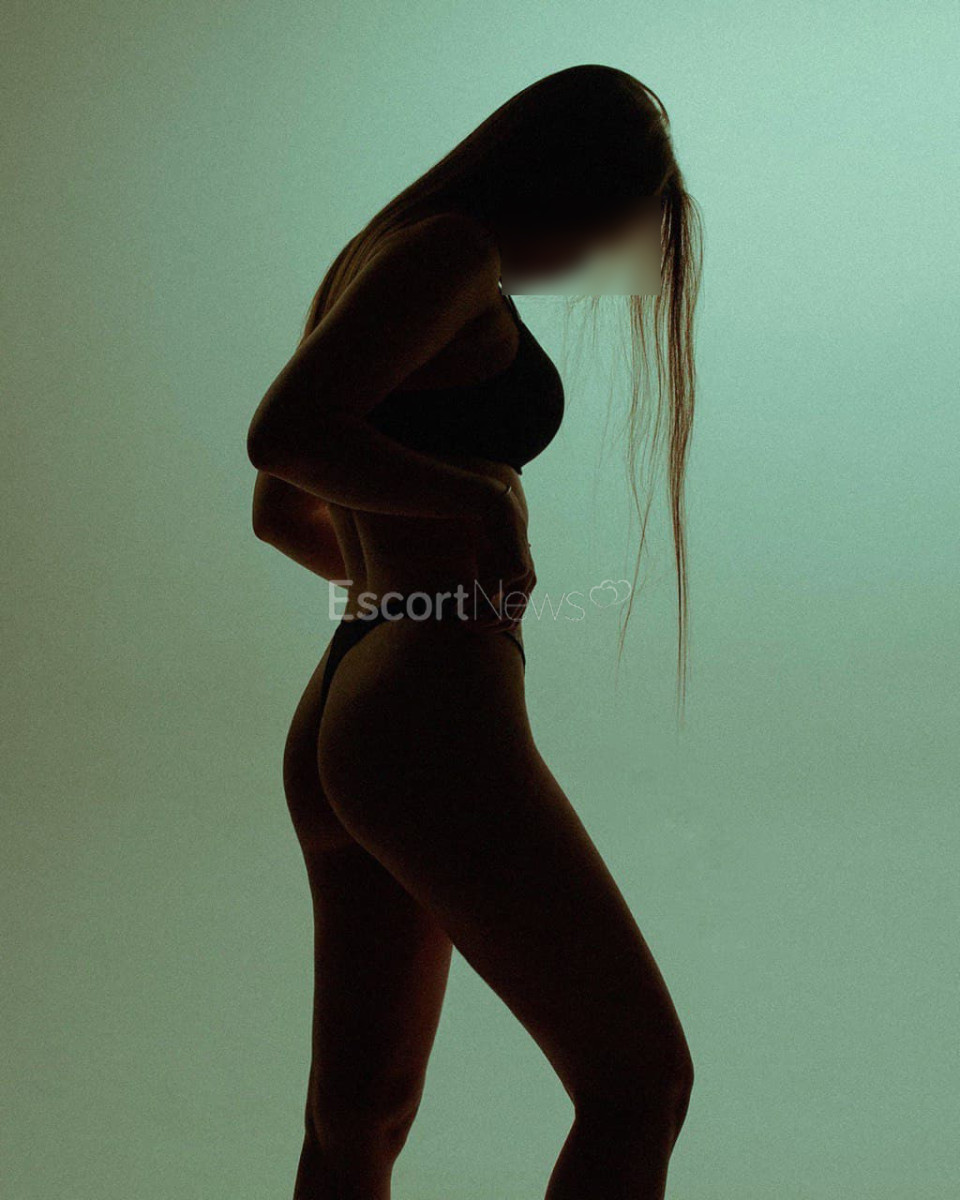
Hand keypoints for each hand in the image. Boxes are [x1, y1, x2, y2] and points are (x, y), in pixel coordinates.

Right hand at [474, 483, 535, 630]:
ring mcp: (526, 577)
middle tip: (463, 622)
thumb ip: (485, 593)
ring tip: (461, 613)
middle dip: (483, 625)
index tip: (467, 625)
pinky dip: (474, 600)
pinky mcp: (518, 569)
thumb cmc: (489, 542)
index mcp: (523, 588)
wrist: (496, 512)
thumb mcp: (487, 571)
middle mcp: (528, 585)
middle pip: (507, 620)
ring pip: (500, 610)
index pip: (510, 621)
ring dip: (478, 615)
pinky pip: (493, 593)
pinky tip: (461, 600)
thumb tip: (469, 616)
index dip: (488, 627)